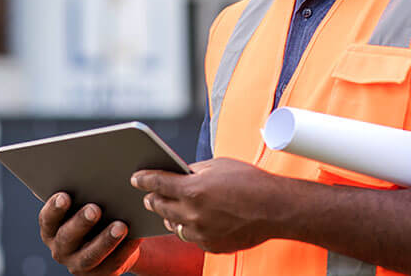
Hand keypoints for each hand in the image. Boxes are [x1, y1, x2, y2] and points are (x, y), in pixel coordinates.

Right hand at [38, 192, 140, 274]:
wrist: (112, 239)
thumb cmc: (96, 210)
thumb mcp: (86, 201)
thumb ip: (83, 191)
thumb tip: (93, 170)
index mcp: (51, 228)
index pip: (47, 219)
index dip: (54, 208)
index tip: (65, 196)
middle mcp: (60, 249)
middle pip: (67, 237)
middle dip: (81, 222)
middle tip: (95, 208)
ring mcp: (79, 264)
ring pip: (89, 256)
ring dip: (104, 241)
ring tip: (120, 226)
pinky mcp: (100, 274)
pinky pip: (112, 264)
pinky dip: (125, 251)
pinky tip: (135, 238)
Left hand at [131, 158, 282, 253]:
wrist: (275, 208)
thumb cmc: (250, 182)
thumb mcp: (219, 165)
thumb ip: (194, 171)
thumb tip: (180, 173)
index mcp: (193, 189)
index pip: (157, 183)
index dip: (143, 179)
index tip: (135, 178)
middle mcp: (193, 213)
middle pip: (160, 207)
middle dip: (153, 199)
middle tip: (149, 195)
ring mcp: (201, 233)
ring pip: (173, 225)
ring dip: (170, 216)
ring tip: (172, 209)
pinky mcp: (211, 246)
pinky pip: (192, 237)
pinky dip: (191, 228)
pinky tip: (196, 220)